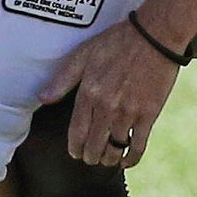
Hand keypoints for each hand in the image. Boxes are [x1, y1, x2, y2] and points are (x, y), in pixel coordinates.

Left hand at [40, 19, 181, 168]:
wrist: (153, 36)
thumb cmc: (117, 42)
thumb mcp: (83, 55)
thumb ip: (62, 79)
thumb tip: (42, 98)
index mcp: (88, 94)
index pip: (76, 132)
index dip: (75, 147)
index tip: (75, 153)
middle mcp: (106, 107)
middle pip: (94, 145)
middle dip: (90, 156)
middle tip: (90, 157)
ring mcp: (128, 113)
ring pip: (114, 148)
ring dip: (109, 159)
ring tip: (107, 159)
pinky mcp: (148, 114)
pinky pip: (139, 145)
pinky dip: (132, 158)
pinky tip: (127, 160)